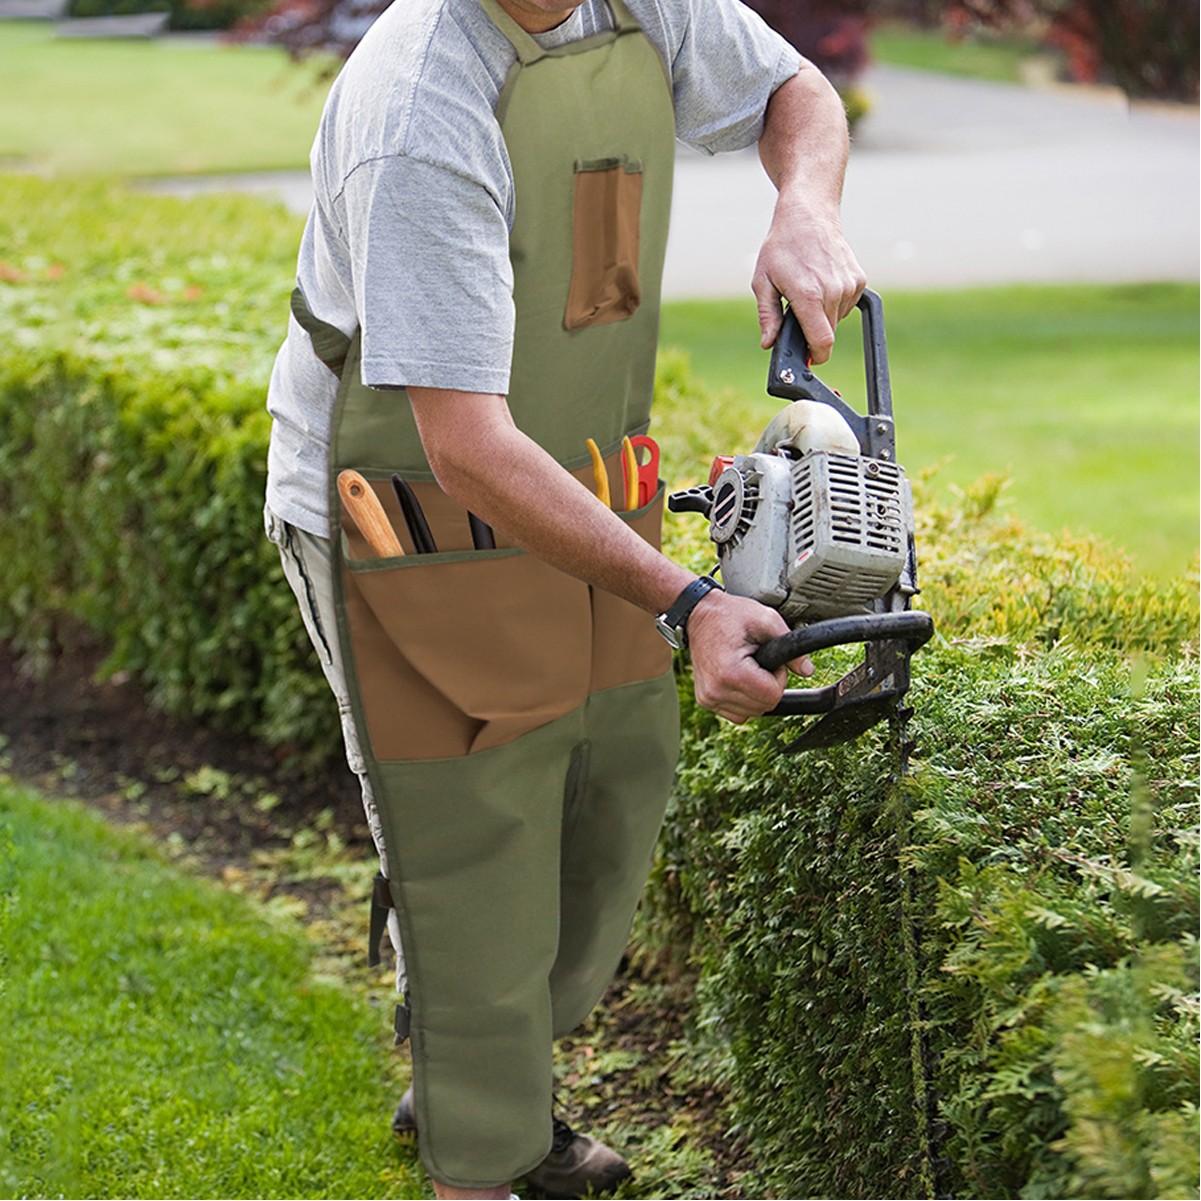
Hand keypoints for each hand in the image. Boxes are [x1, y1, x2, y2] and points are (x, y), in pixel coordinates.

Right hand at [685, 591, 813, 724]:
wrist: (698, 615)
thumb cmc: (730, 615)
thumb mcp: (766, 620)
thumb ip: (791, 645)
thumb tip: (807, 670)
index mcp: (731, 673)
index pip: (773, 695)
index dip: (779, 677)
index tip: (769, 660)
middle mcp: (716, 690)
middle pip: (764, 706)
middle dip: (768, 686)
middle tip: (758, 661)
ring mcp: (708, 698)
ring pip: (752, 713)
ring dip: (756, 693)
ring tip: (747, 667)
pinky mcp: (705, 700)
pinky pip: (738, 714)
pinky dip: (744, 700)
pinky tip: (739, 679)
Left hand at [751, 195, 865, 362]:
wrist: (808, 214)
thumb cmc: (781, 247)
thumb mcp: (762, 282)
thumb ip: (768, 317)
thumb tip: (769, 344)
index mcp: (808, 295)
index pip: (822, 342)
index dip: (816, 356)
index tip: (809, 358)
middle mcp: (833, 291)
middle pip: (828, 334)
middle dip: (812, 333)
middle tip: (796, 313)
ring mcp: (849, 285)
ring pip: (836, 320)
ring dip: (822, 316)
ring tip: (808, 290)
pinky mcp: (859, 280)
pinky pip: (846, 306)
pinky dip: (833, 303)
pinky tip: (821, 283)